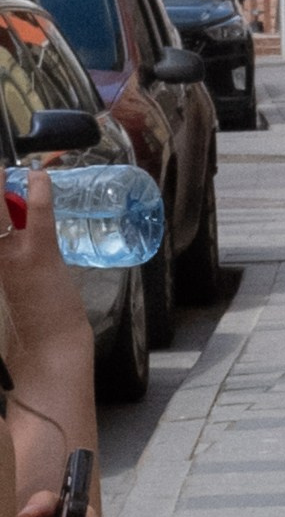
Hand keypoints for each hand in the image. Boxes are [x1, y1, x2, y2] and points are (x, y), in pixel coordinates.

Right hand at [0, 169, 96, 366]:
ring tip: (1, 169)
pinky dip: (39, 192)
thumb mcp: (7, 284)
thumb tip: (14, 221)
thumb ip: (6, 251)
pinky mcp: (38, 254)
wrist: (48, 348)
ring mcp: (11, 254)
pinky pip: (38, 214)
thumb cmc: (28, 319)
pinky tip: (38, 175)